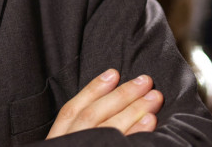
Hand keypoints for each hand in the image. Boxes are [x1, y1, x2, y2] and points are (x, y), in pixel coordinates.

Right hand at [46, 69, 162, 138]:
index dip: (92, 89)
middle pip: (92, 115)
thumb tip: (105, 102)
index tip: (113, 73)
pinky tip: (150, 122)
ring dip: (133, 111)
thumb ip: (78, 130)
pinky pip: (119, 145)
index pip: (71, 110)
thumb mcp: (66, 143)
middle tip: (145, 81)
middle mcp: (69, 143)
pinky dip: (136, 133)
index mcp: (57, 139)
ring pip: (107, 129)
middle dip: (120, 96)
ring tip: (154, 98)